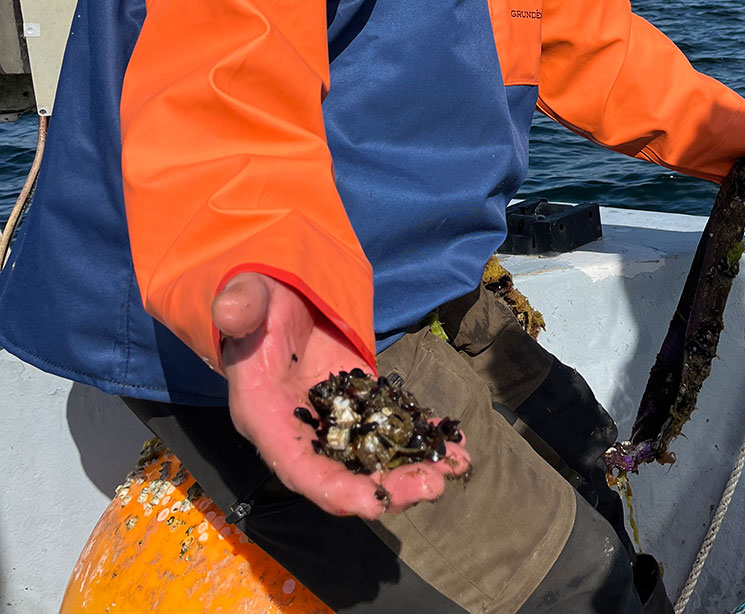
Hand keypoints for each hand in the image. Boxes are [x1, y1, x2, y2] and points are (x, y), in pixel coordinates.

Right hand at [211, 272, 470, 517]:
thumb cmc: (258, 302)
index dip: (335, 491)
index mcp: (266, 419)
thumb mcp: (247, 298)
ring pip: (374, 459)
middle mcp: (303, 432)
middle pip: (345, 475)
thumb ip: (241, 305)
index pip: (299, 469)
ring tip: (455, 465)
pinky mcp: (361, 403)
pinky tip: (453, 442)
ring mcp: (336, 421)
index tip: (374, 503)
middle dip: (389, 487)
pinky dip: (422, 437)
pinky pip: (391, 429)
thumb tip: (231, 308)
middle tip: (434, 484)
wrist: (279, 298)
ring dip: (415, 467)